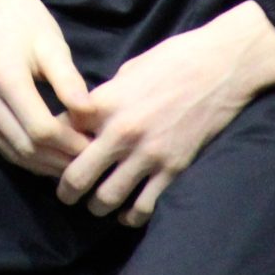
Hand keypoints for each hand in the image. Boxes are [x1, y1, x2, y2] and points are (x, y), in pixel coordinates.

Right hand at [0, 0, 91, 175]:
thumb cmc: (28, 23)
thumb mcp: (54, 45)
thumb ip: (70, 81)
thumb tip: (89, 117)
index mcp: (1, 74)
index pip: (40, 128)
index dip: (70, 144)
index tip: (94, 146)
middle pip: (24, 146)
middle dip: (59, 159)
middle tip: (87, 160)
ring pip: (11, 151)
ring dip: (43, 162)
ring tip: (72, 160)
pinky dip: (25, 154)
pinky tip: (48, 153)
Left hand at [56, 2, 274, 227]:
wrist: (220, 67)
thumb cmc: (173, 59)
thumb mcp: (128, 71)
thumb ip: (105, 97)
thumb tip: (88, 116)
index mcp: (105, 103)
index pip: (61, 133)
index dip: (54, 145)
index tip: (54, 153)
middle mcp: (121, 132)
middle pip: (76, 176)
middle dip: (66, 190)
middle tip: (65, 194)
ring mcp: (147, 154)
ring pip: (106, 198)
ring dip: (96, 205)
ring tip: (96, 204)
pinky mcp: (173, 169)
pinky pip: (144, 206)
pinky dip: (131, 215)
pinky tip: (127, 213)